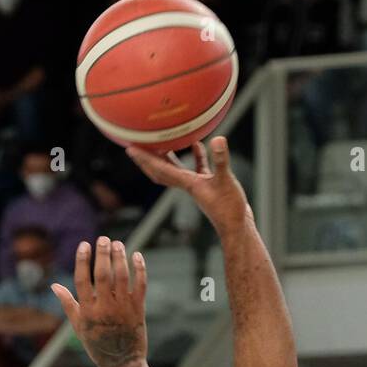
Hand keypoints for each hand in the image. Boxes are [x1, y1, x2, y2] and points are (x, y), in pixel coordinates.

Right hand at [52, 237, 148, 366]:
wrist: (122, 362)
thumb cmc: (97, 344)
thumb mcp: (78, 326)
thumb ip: (68, 304)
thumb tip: (53, 286)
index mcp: (87, 311)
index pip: (82, 280)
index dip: (83, 260)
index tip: (84, 244)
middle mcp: (105, 308)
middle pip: (103, 275)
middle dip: (103, 254)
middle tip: (103, 239)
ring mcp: (123, 308)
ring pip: (122, 277)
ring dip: (120, 257)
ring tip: (118, 243)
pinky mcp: (138, 309)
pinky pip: (140, 285)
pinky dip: (140, 269)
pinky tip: (137, 255)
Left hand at [126, 137, 249, 233]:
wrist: (237, 227)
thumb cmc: (230, 209)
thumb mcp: (226, 181)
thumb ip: (221, 161)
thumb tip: (218, 139)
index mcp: (187, 183)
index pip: (160, 169)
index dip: (145, 158)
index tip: (129, 148)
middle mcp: (187, 185)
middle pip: (160, 170)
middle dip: (147, 159)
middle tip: (135, 144)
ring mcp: (197, 186)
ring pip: (176, 168)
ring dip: (167, 155)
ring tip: (160, 140)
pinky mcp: (209, 185)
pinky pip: (197, 167)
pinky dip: (195, 155)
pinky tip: (197, 144)